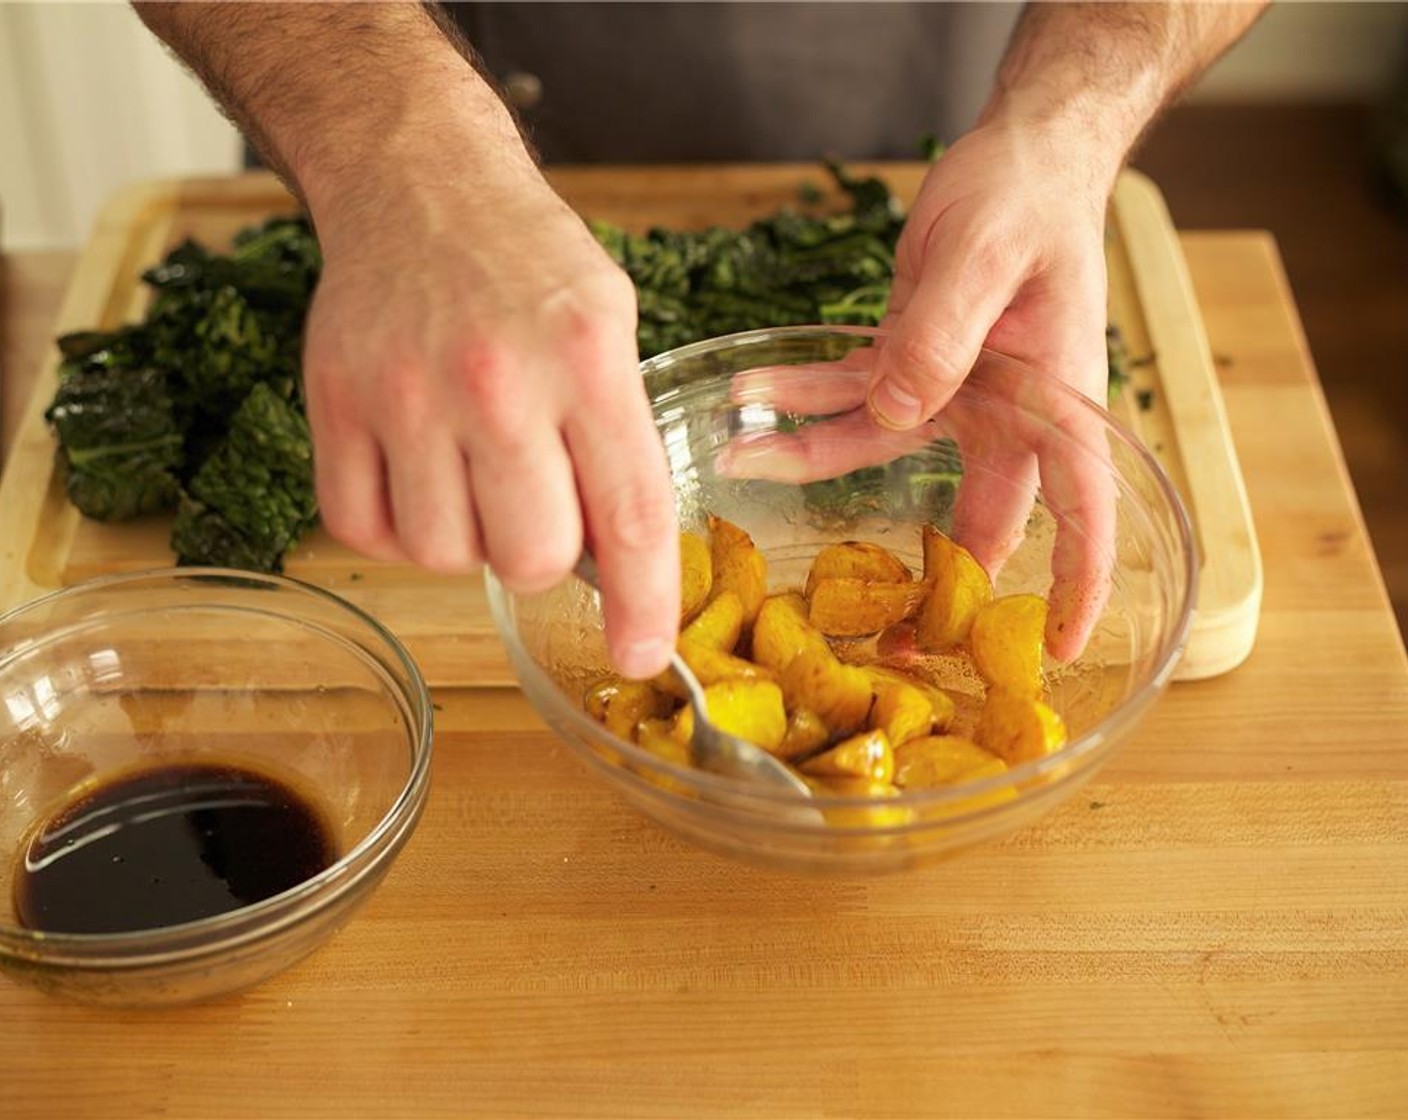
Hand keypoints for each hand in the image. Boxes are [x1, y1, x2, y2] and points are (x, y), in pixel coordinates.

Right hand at [300, 163, 679, 679]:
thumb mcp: (610, 330)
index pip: (630, 516)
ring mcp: (405, 393)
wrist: (420, 184)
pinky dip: (397, 529)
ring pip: (445, 556)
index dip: (642, 605)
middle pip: (531, 557)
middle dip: (543, 556)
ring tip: (472, 474)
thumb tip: (614, 567)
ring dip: (468, 539)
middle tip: (536, 504)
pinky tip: (419, 477)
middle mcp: (496, 380)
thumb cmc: (530, 266)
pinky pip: (366, 531)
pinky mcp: (334, 401)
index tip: (642, 657)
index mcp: (588, 359)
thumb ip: (618, 442)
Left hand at [721, 122, 1120, 660]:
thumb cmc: (1029, 200)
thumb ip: (945, 333)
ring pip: (879, 453)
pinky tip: (750, 399)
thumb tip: (897, 411)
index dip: (1077, 583)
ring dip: (811, 463)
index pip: (1083, 509)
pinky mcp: (908, 365)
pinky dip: (801, 398)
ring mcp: (953, 396)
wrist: (1019, 158)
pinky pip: (848, 395)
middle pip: (972, 520)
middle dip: (924, 582)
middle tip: (874, 642)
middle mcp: (1006, 416)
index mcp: (1054, 402)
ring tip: (741, 462)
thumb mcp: (987, 256)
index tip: (1060, 648)